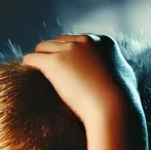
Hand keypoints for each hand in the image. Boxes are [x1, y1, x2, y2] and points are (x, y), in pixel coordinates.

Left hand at [22, 34, 141, 126]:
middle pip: (59, 41)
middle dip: (53, 53)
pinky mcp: (55, 62)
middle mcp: (85, 41)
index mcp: (103, 42)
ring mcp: (69, 50)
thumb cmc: (123, 101)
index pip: (78, 41)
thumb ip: (117, 69)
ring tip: (33, 70)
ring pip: (43, 47)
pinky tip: (25, 71)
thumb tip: (119, 72)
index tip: (63, 64)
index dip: (68, 53)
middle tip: (45, 68)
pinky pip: (33, 58)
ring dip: (39, 58)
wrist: (114, 109)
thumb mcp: (125, 77)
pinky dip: (28, 64)